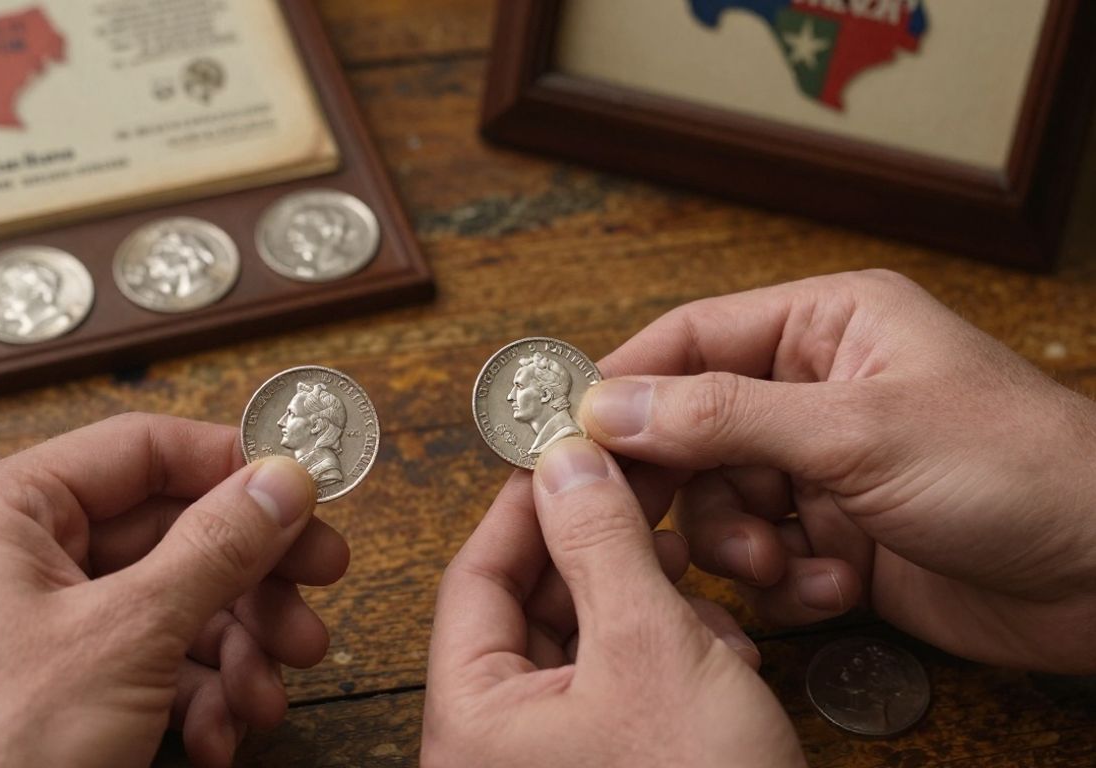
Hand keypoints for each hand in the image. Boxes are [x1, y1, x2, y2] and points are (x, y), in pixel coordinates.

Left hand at [0, 413, 349, 767]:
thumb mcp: (126, 636)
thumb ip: (215, 547)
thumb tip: (281, 479)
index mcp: (6, 512)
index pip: (142, 450)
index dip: (231, 464)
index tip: (305, 488)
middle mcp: (23, 558)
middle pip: (172, 532)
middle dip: (251, 579)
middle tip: (322, 586)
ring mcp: (46, 626)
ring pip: (177, 604)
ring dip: (237, 651)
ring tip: (267, 694)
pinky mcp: (67, 686)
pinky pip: (155, 663)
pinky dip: (199, 699)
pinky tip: (218, 738)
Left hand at [423, 438, 804, 766]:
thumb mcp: (650, 650)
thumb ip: (601, 546)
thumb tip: (563, 461)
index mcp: (471, 716)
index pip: (478, 575)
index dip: (526, 502)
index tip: (567, 446)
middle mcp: (500, 739)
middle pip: (534, 601)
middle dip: (599, 545)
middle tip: (644, 483)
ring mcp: (557, 755)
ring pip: (588, 637)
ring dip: (644, 596)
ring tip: (690, 568)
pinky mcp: (614, 763)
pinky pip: (624, 683)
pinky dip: (668, 650)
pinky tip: (719, 644)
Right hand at [579, 269, 1095, 671]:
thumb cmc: (1014, 470)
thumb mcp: (855, 430)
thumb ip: (722, 416)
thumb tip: (608, 406)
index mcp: (825, 327)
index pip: (690, 340)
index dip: (625, 385)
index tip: (568, 435)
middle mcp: (817, 392)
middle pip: (692, 431)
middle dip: (686, 487)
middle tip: (656, 525)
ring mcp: (828, 470)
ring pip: (721, 504)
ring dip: (738, 547)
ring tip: (782, 566)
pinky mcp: (842, 540)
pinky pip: (767, 561)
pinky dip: (787, 585)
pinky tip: (837, 589)